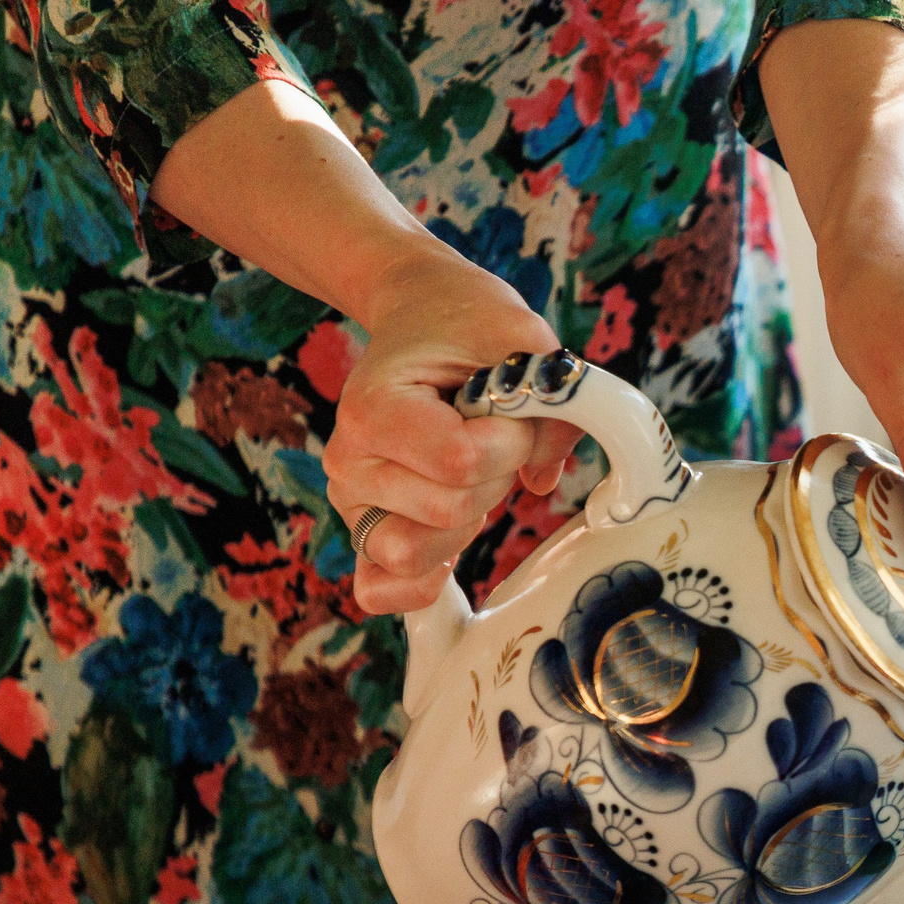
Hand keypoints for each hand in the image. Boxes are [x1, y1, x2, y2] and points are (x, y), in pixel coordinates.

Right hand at [322, 251, 582, 613]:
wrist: (420, 313)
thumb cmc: (464, 322)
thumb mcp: (519, 334)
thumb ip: (553, 397)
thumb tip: (545, 478)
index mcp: (373, 407)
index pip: (460, 462)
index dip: (509, 443)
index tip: (508, 408)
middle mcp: (350, 459)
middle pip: (449, 511)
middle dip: (496, 477)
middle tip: (490, 436)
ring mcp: (354, 500)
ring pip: (416, 555)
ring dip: (467, 520)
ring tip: (468, 473)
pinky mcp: (367, 529)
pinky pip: (381, 589)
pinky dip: (421, 583)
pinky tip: (451, 549)